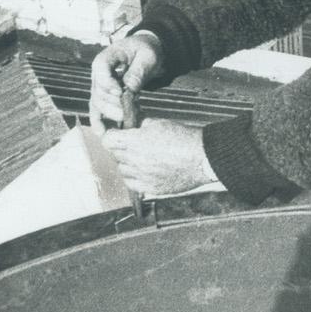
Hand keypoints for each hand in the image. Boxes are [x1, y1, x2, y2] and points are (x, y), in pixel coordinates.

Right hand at [91, 30, 162, 129]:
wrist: (144, 52)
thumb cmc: (145, 51)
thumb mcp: (147, 56)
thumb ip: (139, 70)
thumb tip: (130, 88)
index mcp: (107, 57)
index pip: (100, 69)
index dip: (108, 83)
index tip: (121, 92)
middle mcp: (98, 73)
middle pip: (98, 90)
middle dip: (112, 103)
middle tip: (128, 111)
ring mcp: (99, 86)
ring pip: (97, 103)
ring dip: (110, 113)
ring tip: (126, 118)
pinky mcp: (104, 96)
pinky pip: (96, 109)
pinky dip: (98, 121)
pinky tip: (102, 132)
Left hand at [102, 118, 220, 197]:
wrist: (202, 158)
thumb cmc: (184, 138)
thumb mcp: (159, 123)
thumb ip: (141, 125)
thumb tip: (133, 126)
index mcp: (134, 141)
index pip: (107, 140)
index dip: (112, 135)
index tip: (116, 134)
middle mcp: (135, 161)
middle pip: (115, 155)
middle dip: (121, 148)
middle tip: (133, 144)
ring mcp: (142, 176)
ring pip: (123, 170)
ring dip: (127, 163)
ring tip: (141, 158)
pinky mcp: (151, 188)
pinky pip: (132, 184)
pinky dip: (134, 177)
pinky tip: (144, 171)